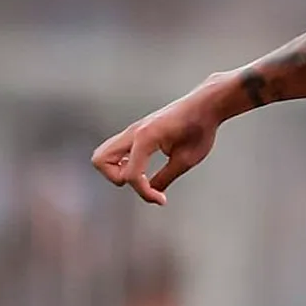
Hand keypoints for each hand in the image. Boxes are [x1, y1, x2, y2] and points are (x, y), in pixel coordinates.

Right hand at [91, 82, 226, 205]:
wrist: (204, 106)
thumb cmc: (200, 128)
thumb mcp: (187, 159)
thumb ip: (165, 177)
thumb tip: (152, 192)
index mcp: (147, 137)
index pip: (131, 174)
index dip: (145, 193)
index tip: (161, 199)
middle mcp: (133, 132)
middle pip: (101, 160)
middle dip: (117, 178)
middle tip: (141, 182)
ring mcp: (131, 131)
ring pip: (102, 154)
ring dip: (115, 171)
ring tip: (140, 176)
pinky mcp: (134, 133)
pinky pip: (114, 151)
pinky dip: (121, 163)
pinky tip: (141, 167)